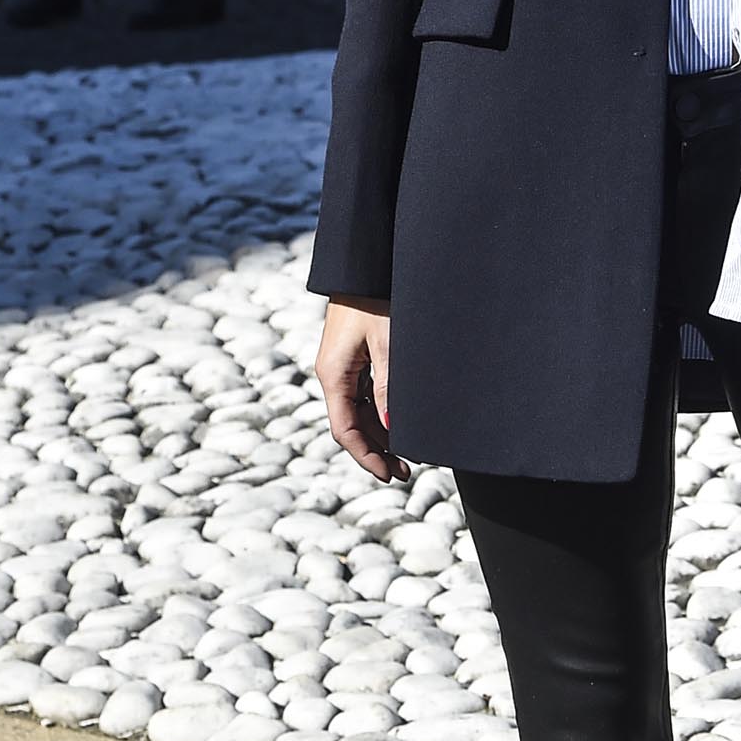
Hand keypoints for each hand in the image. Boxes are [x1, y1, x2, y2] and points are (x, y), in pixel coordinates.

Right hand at [315, 298, 405, 482]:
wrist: (365, 266)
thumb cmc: (375, 299)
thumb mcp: (386, 345)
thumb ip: (388, 389)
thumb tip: (392, 430)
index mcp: (333, 375)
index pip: (345, 430)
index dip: (366, 457)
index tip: (388, 474)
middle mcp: (334, 374)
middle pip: (351, 424)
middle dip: (376, 450)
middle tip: (405, 471)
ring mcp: (343, 366)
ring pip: (359, 411)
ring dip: (380, 434)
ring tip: (406, 455)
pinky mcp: (354, 357)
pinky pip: (364, 394)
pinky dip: (380, 412)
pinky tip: (399, 423)